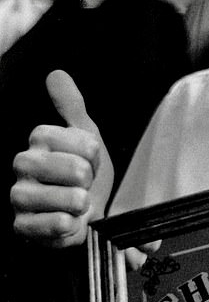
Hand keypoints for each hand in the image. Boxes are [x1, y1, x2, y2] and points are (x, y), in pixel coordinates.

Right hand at [11, 70, 113, 247]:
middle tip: (82, 184)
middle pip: (76, 170)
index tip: (90, 161)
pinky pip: (58, 224)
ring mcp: (20, 196)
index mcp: (39, 139)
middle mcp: (23, 164)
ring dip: (82, 203)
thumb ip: (72, 105)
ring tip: (76, 203)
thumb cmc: (85, 176)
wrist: (86, 214)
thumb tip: (56, 75)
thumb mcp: (86, 136)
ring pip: (69, 198)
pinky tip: (68, 221)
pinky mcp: (22, 226)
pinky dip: (71, 225)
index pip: (84, 143)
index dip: (95, 155)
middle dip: (89, 181)